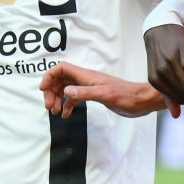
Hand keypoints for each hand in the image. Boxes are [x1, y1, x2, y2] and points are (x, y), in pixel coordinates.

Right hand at [39, 61, 168, 118]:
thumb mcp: (104, 95)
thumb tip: (66, 91)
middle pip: (60, 79)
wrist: (141, 101)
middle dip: (51, 91)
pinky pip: (75, 98)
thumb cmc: (125, 96)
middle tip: (49, 107)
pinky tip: (66, 115)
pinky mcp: (93, 96)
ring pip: (66, 89)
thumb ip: (84, 93)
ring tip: (55, 112)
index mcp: (86, 75)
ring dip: (57, 99)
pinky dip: (68, 105)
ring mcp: (89, 87)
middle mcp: (85, 79)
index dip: (49, 76)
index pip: (61, 68)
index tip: (43, 90)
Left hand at [145, 23, 183, 114]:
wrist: (160, 27)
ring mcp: (170, 64)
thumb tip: (176, 115)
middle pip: (183, 94)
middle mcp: (161, 74)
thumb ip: (168, 95)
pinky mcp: (180, 54)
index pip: (176, 98)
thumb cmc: (161, 52)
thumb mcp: (160, 73)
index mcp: (155, 81)